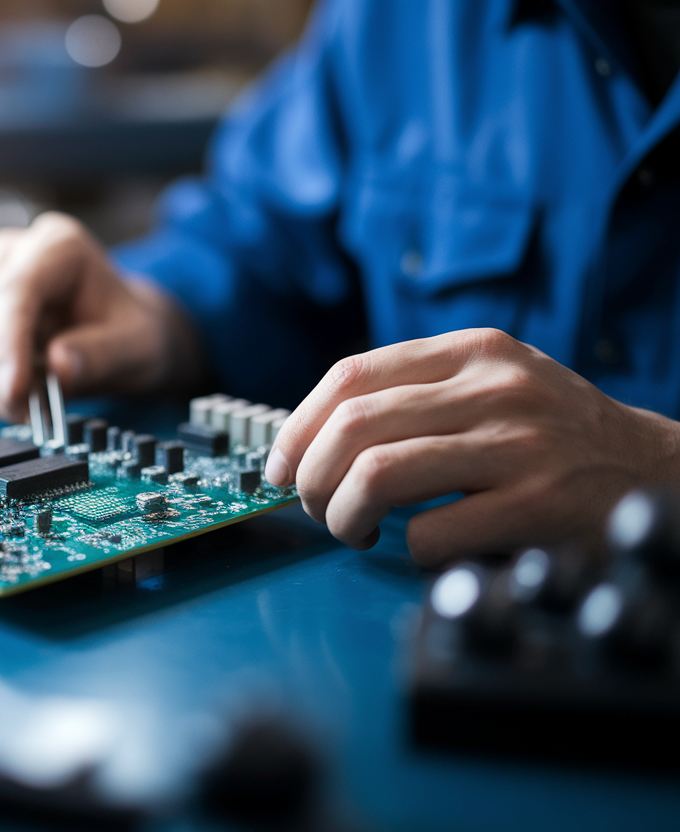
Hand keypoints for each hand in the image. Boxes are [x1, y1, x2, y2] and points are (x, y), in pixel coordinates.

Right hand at [0, 212, 200, 421]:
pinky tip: (13, 398)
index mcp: (56, 246)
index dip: (7, 343)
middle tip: (30, 416)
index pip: (13, 289)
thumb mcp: (139, 344)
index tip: (13, 392)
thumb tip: (59, 368)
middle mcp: (9, 256)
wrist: (117, 333)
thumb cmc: (126, 330)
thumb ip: (103, 354)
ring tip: (31, 407)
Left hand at [264, 328, 679, 565]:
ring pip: (375, 476)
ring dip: (342, 517)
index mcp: (473, 351)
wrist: (655, 472)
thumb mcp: (491, 384)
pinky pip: (429, 534)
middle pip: (351, 428)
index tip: (279, 466)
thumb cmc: (552, 435)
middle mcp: (495, 387)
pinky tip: (425, 548)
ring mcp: (518, 444)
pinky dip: (409, 551)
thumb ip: (413, 394)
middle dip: (310, 480)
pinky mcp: (537, 505)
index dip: (296, 427)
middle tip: (317, 507)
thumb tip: (306, 437)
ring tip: (355, 530)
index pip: (350, 375)